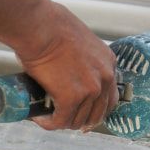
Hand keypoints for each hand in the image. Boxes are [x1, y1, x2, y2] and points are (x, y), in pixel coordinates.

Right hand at [13, 0, 118, 131]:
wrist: (40, 27)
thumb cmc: (52, 26)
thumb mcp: (80, 42)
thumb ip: (82, 59)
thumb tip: (67, 69)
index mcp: (108, 63)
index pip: (110, 96)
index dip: (96, 109)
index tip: (84, 113)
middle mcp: (105, 78)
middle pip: (98, 113)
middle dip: (81, 120)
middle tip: (66, 120)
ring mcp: (90, 90)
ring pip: (79, 120)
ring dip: (63, 121)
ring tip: (48, 117)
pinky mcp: (71, 98)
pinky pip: (60, 120)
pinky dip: (49, 123)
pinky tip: (40, 118)